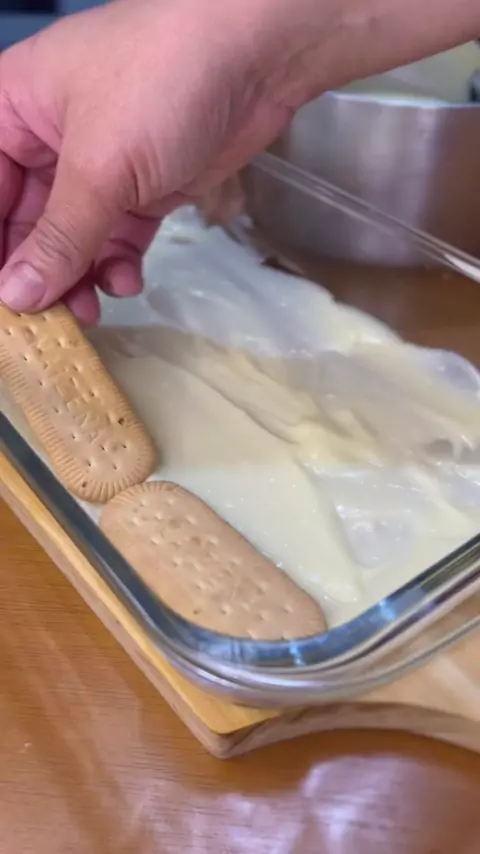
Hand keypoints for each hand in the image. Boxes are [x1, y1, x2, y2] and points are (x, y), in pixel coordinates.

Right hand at [0, 0, 296, 323]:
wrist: (257, 58)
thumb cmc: (161, 83)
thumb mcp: (99, 166)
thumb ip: (59, 237)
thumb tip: (17, 295)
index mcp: (14, 111)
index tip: (6, 302)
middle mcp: (50, 140)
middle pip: (27, 221)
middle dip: (41, 271)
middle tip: (53, 318)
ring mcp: (100, 165)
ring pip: (74, 237)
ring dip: (80, 276)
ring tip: (92, 309)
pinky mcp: (144, 187)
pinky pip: (117, 237)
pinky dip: (119, 262)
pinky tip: (127, 280)